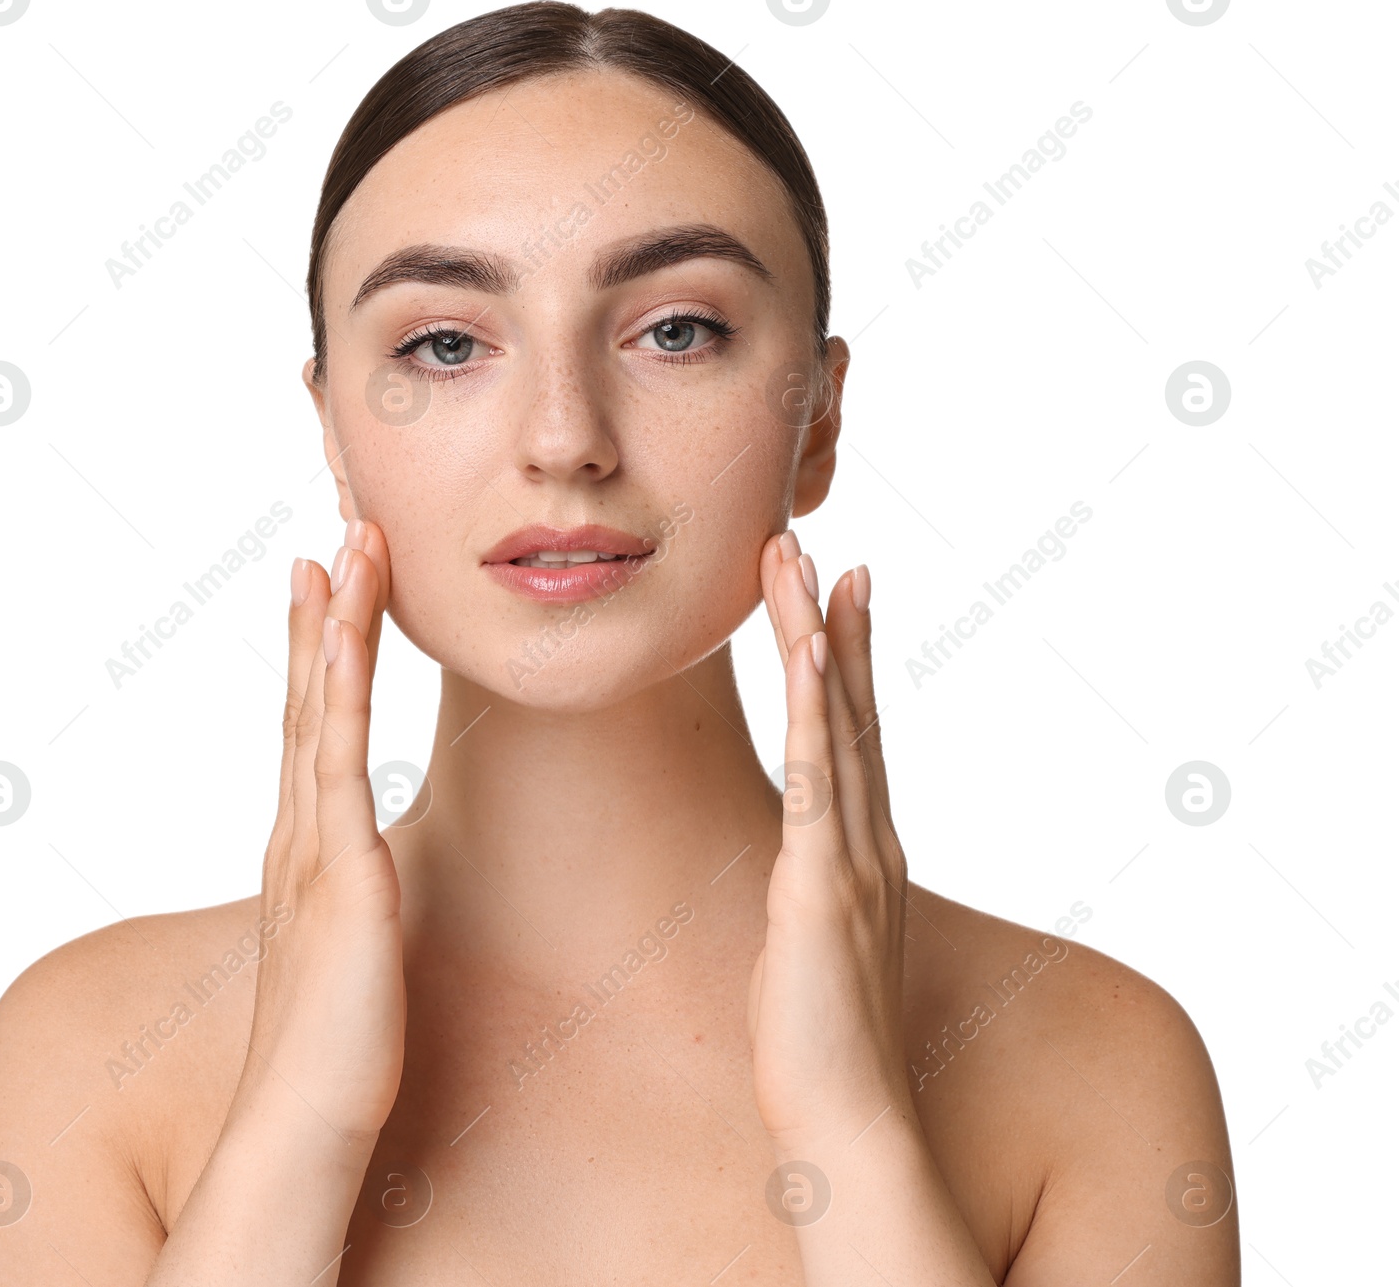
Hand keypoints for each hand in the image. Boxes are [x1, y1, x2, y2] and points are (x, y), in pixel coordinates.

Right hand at [229, 520, 405, 1162]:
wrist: (305, 1123)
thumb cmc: (334, 1050)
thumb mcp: (352, 950)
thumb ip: (354, 900)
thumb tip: (373, 877)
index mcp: (305, 847)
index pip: (313, 727)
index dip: (320, 653)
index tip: (329, 585)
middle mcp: (299, 832)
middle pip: (310, 698)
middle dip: (326, 613)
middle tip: (336, 534)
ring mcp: (313, 844)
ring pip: (322, 708)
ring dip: (336, 623)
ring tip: (347, 547)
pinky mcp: (340, 869)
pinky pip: (340, 756)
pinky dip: (342, 685)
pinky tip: (350, 630)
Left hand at [747, 529, 910, 1151]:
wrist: (848, 1120)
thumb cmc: (821, 1040)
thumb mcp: (813, 942)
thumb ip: (814, 890)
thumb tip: (800, 867)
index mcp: (863, 852)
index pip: (854, 734)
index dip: (845, 659)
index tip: (835, 591)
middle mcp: (867, 842)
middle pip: (849, 711)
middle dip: (830, 624)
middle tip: (818, 547)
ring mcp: (848, 860)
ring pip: (835, 728)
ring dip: (817, 641)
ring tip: (802, 567)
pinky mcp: (818, 888)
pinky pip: (815, 784)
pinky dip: (814, 715)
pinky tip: (804, 659)